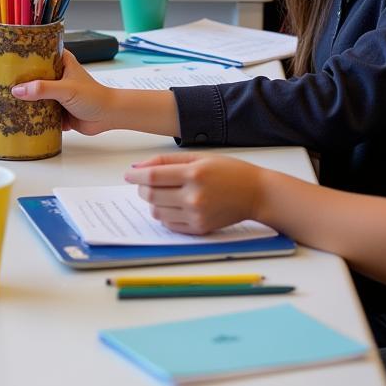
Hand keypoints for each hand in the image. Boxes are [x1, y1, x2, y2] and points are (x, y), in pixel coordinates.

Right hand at [10, 50, 114, 135]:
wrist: (109, 116)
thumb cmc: (94, 96)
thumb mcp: (66, 89)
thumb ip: (42, 89)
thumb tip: (17, 90)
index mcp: (60, 62)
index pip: (36, 54)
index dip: (19, 57)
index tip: (1, 60)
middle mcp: (55, 76)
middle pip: (30, 76)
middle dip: (15, 81)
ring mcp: (54, 93)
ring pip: (32, 94)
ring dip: (20, 99)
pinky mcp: (54, 109)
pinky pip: (37, 111)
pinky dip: (28, 113)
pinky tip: (13, 116)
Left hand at [124, 153, 264, 234]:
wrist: (256, 194)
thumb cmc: (229, 172)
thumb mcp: (199, 157)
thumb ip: (167, 161)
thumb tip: (139, 167)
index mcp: (194, 174)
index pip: (153, 177)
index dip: (135, 175)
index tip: (128, 174)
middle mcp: (194, 196)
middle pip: (151, 195)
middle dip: (141, 188)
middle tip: (144, 183)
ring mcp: (197, 215)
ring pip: (157, 211)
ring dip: (152, 202)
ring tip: (161, 194)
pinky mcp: (200, 228)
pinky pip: (169, 224)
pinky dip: (164, 214)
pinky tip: (172, 205)